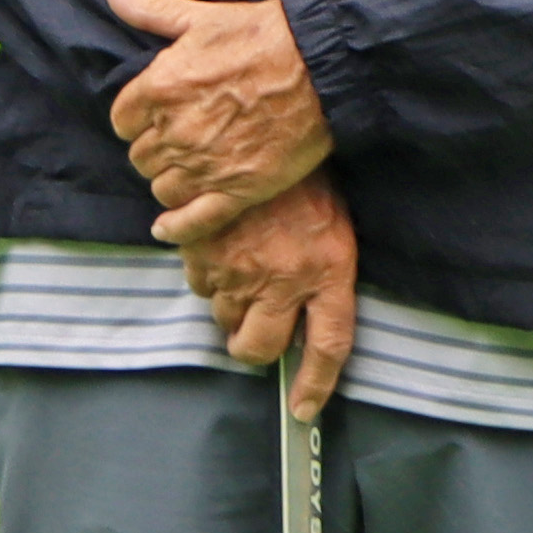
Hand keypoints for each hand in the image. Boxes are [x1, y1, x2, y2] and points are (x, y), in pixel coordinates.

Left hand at [98, 0, 335, 232]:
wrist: (323, 65)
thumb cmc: (263, 36)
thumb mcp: (199, 17)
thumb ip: (148, 9)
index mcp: (159, 88)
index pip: (121, 121)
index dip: (137, 119)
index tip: (156, 116)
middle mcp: (176, 131)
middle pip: (141, 157)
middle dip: (155, 148)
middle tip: (180, 139)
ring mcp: (206, 164)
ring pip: (163, 187)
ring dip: (171, 180)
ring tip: (189, 168)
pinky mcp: (238, 189)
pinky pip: (192, 221)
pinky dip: (176, 228)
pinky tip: (168, 227)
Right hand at [180, 174, 360, 416]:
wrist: (269, 123)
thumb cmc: (307, 178)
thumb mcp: (334, 226)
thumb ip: (323, 274)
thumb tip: (304, 322)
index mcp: (330, 270)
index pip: (329, 345)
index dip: (315, 384)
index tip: (303, 410)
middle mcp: (286, 278)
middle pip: (261, 347)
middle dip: (251, 348)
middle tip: (250, 334)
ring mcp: (242, 268)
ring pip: (224, 318)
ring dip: (230, 307)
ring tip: (241, 270)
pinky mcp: (204, 252)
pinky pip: (199, 286)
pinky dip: (207, 277)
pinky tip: (220, 249)